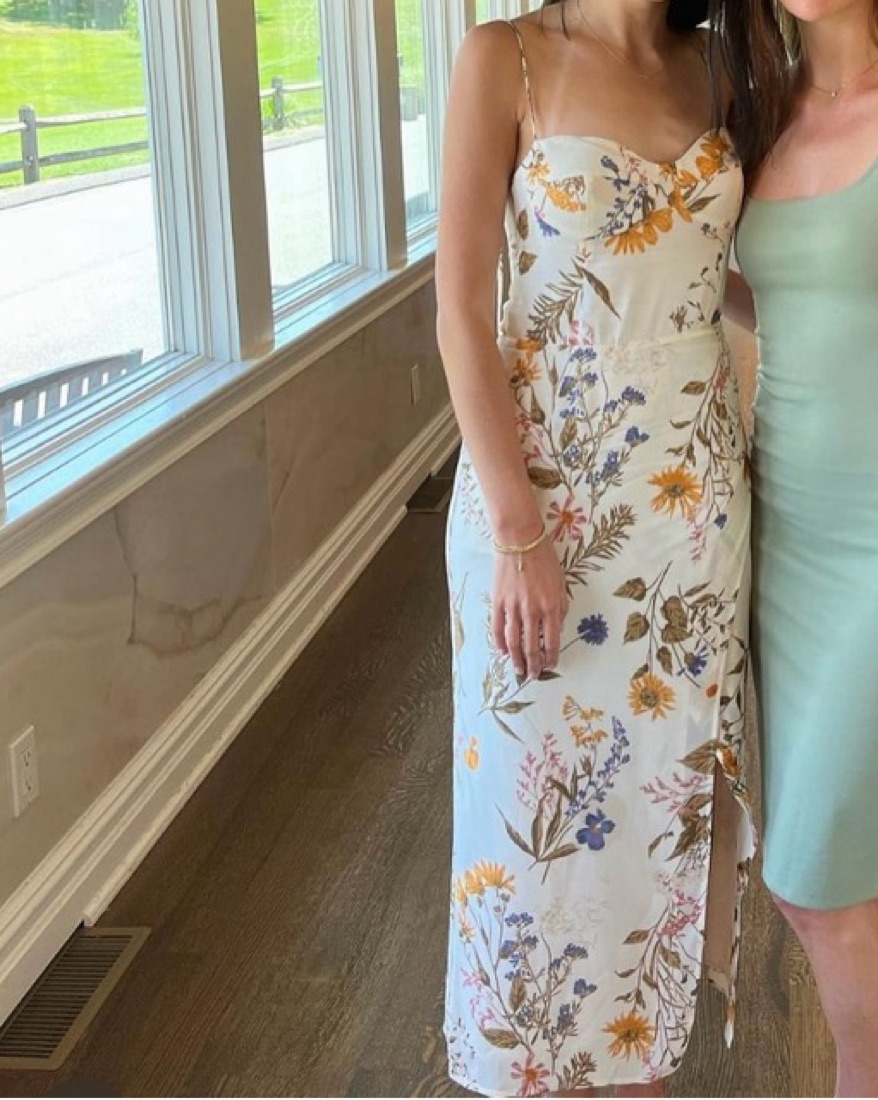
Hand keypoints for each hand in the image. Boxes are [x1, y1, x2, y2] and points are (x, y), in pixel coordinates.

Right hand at [491, 538, 569, 680]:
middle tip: (534, 675)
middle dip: (534, 664)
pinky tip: (503, 651)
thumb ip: (560, 606)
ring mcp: (513, 607)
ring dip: (517, 659)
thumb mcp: (561, 582)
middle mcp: (532, 610)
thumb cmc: (544, 558)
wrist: (520, 540)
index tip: (551, 664)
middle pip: (532, 646)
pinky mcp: (498, 601)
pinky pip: (498, 627)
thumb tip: (556, 626)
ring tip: (519, 669)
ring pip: (514, 641)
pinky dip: (500, 642)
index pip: (552, 640)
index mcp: (551, 606)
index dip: (551, 656)